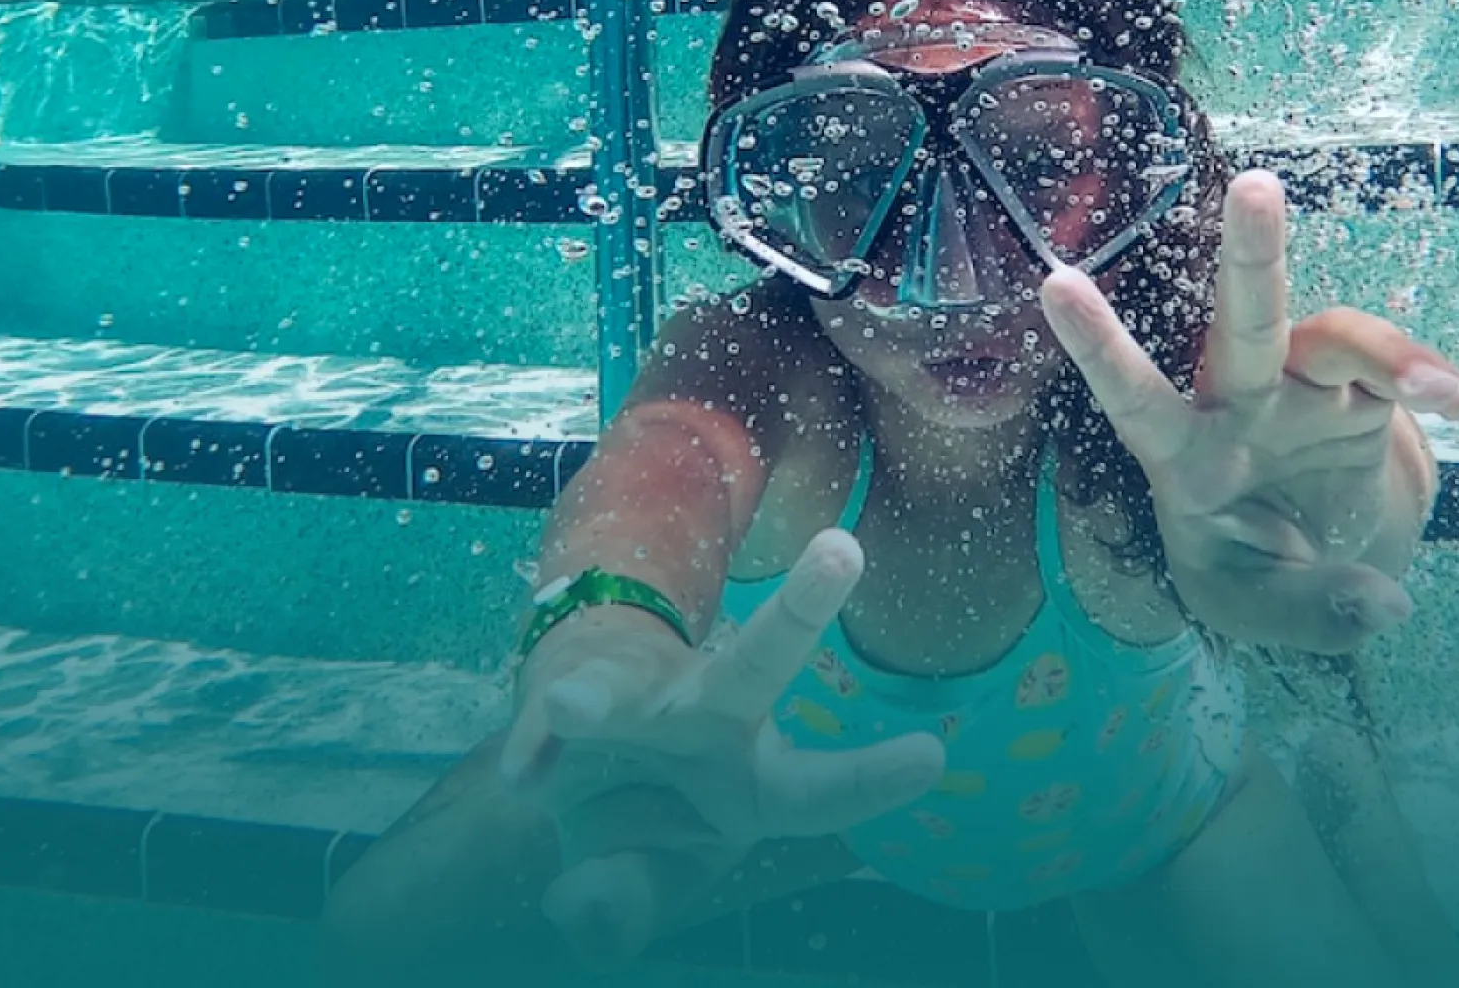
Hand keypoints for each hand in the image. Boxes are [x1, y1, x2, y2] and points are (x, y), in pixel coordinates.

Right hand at [497, 530, 944, 967]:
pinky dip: (532, 749)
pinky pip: (545, 725)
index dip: (873, 777)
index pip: (823, 788)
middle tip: (842, 551)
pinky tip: (526, 774)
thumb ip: (628, 904)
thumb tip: (583, 906)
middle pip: (757, 664)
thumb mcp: (649, 878)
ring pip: (629, 686)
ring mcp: (638, 702)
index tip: (932, 757)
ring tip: (572, 711)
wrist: (570, 752)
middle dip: (799, 611)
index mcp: (756, 780)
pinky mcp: (567, 693)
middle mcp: (708, 721)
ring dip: (601, 698)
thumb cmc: (645, 816)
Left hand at [1040, 169, 1458, 652]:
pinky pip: (1389, 367)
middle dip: (1249, 255)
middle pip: (1240, 325)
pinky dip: (1424, 378)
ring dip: (1380, 344)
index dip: (1099, 347)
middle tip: (1255, 187)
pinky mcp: (1358, 389)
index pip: (1136, 399)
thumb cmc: (1263, 574)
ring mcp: (1300, 389)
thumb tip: (1383, 609)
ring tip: (1428, 388)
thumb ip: (1317, 612)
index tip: (1055, 284)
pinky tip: (1458, 403)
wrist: (1323, 556)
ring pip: (1329, 334)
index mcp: (1183, 458)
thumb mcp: (1268, 610)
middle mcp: (1237, 405)